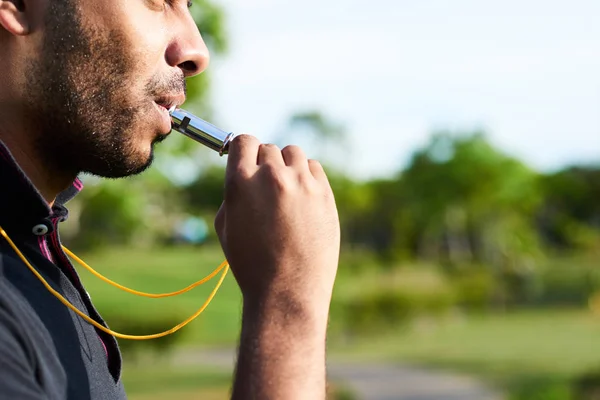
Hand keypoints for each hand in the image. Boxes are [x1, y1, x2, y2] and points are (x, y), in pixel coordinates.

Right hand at [215, 135, 339, 312]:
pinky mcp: (324, 193)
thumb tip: (244, 171)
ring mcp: (301, 183)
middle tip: (266, 188)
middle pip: (268, 149)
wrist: (287, 291)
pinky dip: (306, 176)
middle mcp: (271, 176)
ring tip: (285, 193)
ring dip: (287, 166)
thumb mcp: (225, 227)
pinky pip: (313, 168)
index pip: (243, 141)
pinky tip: (302, 198)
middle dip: (264, 164)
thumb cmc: (251, 263)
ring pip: (293, 154)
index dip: (244, 150)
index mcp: (240, 182)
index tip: (247, 158)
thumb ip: (233, 192)